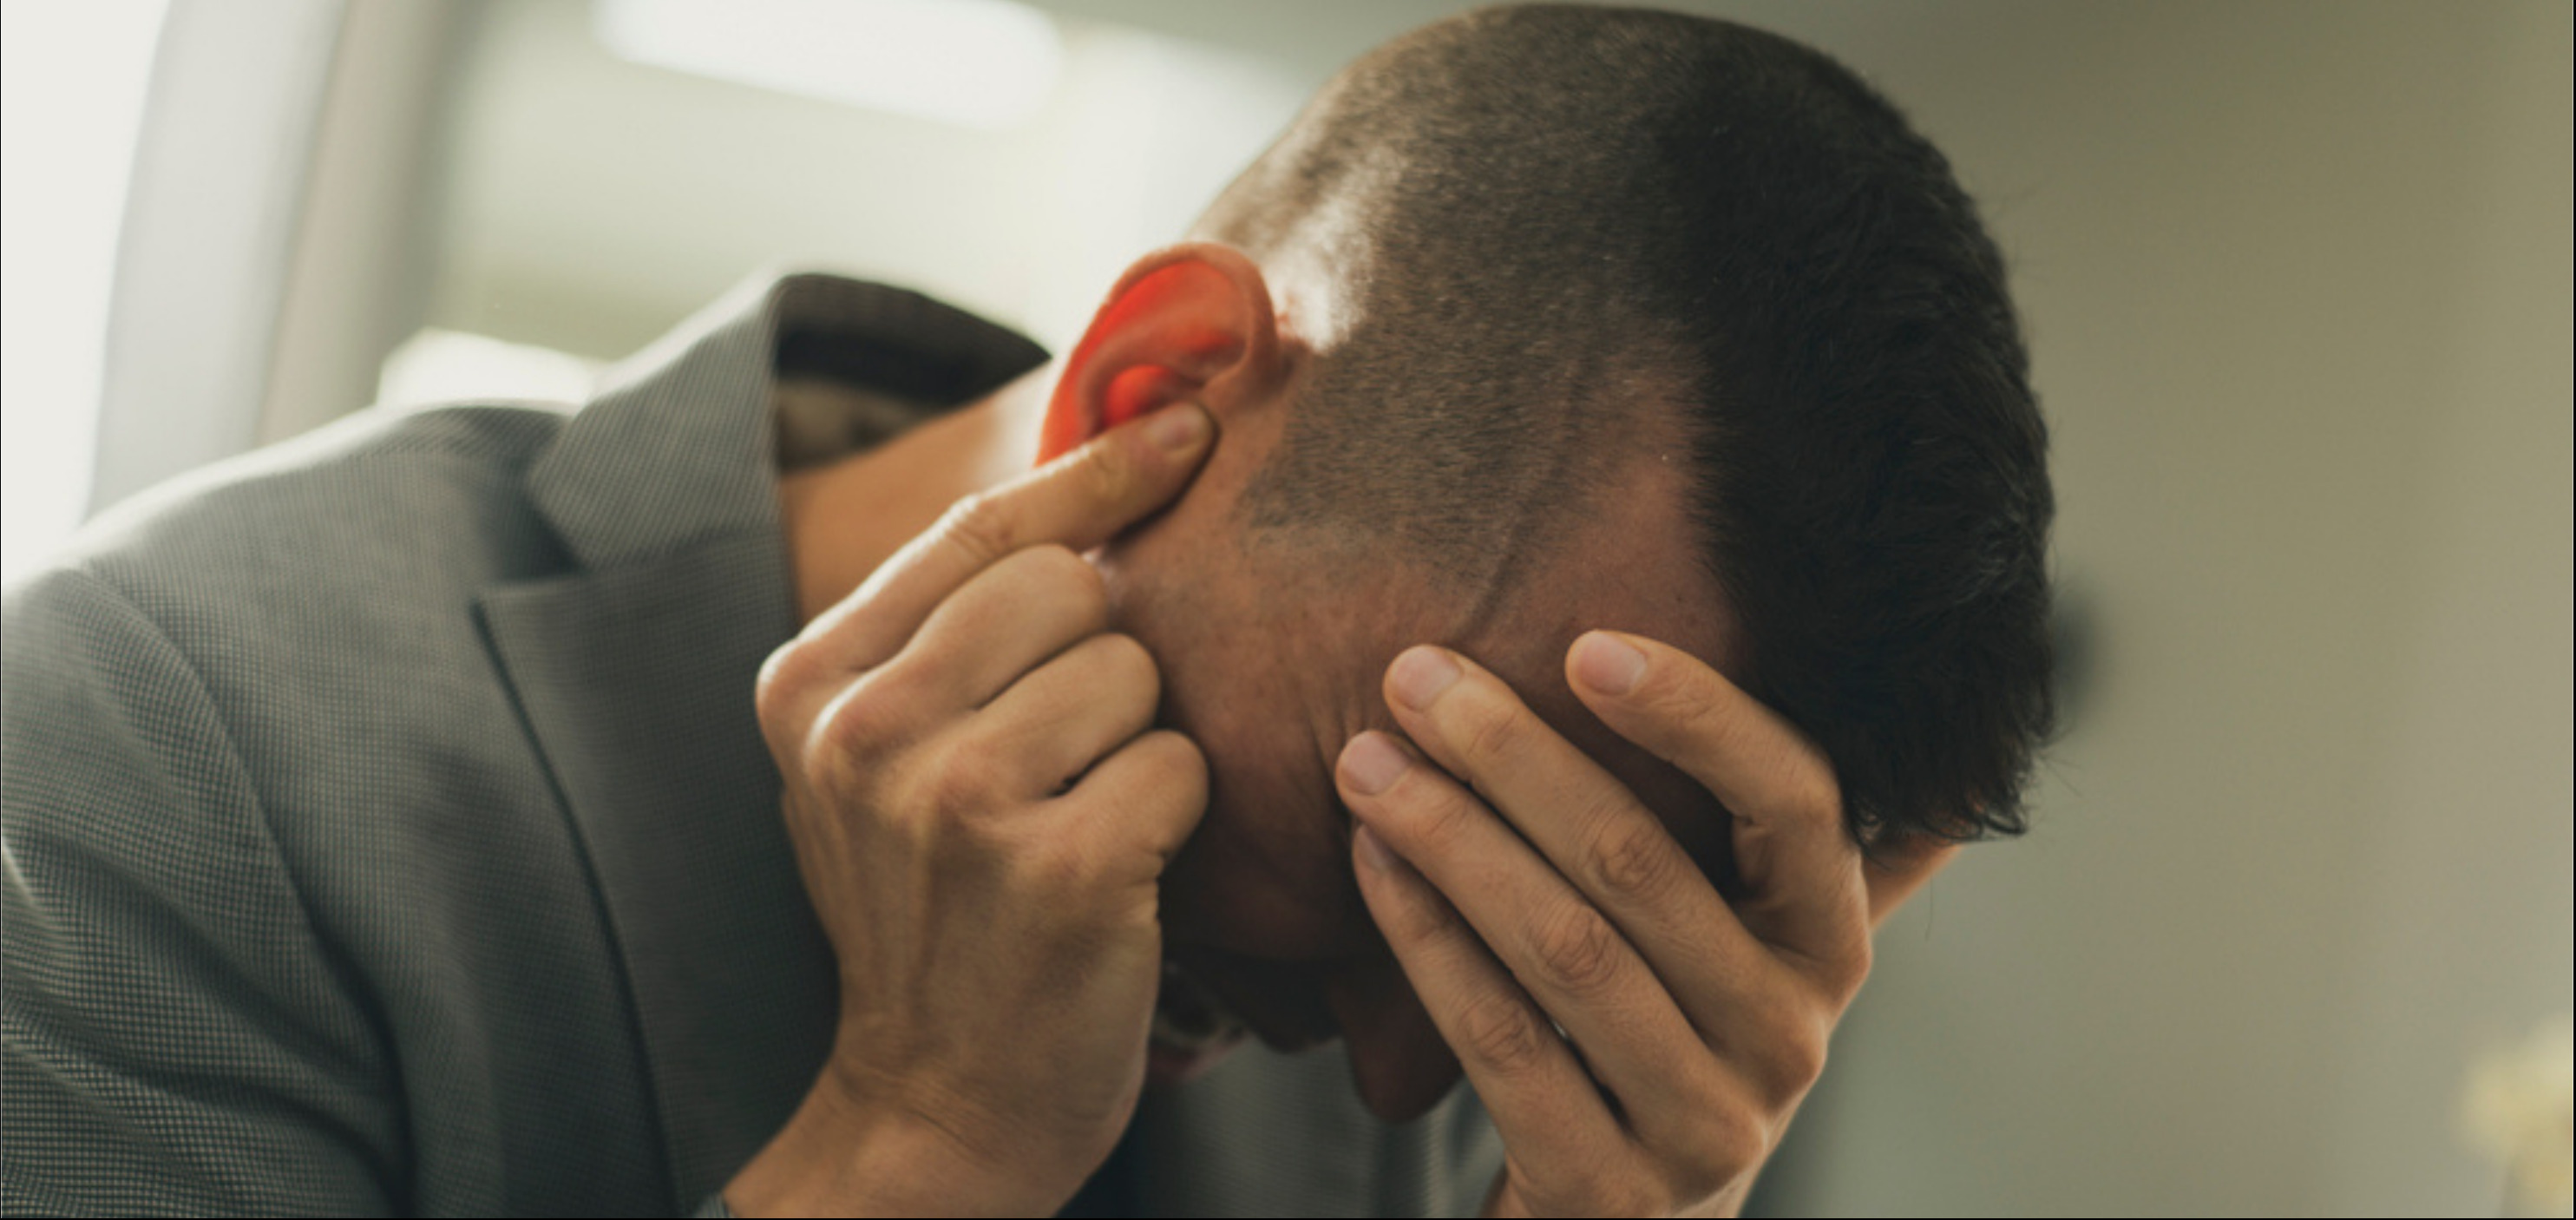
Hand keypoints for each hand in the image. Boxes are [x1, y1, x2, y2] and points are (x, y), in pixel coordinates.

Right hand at [726, 404, 1216, 1216]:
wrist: (936, 1107)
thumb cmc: (940, 909)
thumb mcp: (883, 758)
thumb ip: (946, 626)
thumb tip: (1107, 449)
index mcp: (811, 682)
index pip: (980, 527)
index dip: (1095, 469)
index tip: (1189, 427)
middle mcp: (866, 730)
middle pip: (1071, 589)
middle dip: (1103, 662)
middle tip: (1064, 762)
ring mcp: (956, 799)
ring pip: (1135, 674)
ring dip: (1139, 745)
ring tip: (1079, 822)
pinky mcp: (1056, 867)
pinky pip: (1180, 766)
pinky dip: (1175, 820)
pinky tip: (1119, 876)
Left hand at [1335, 633, 1952, 1217]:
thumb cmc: (1665, 1038)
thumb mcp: (1737, 938)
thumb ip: (1769, 829)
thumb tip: (1854, 682)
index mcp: (1829, 946)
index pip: (1795, 800)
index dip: (1699, 714)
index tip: (1585, 642)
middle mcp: (1790, 1035)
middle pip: (1642, 862)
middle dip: (1512, 754)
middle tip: (1413, 677)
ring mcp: (1707, 1123)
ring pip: (1563, 947)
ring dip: (1450, 836)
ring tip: (1364, 760)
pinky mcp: (1609, 1188)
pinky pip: (1502, 1040)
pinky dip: (1427, 939)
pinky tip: (1371, 864)